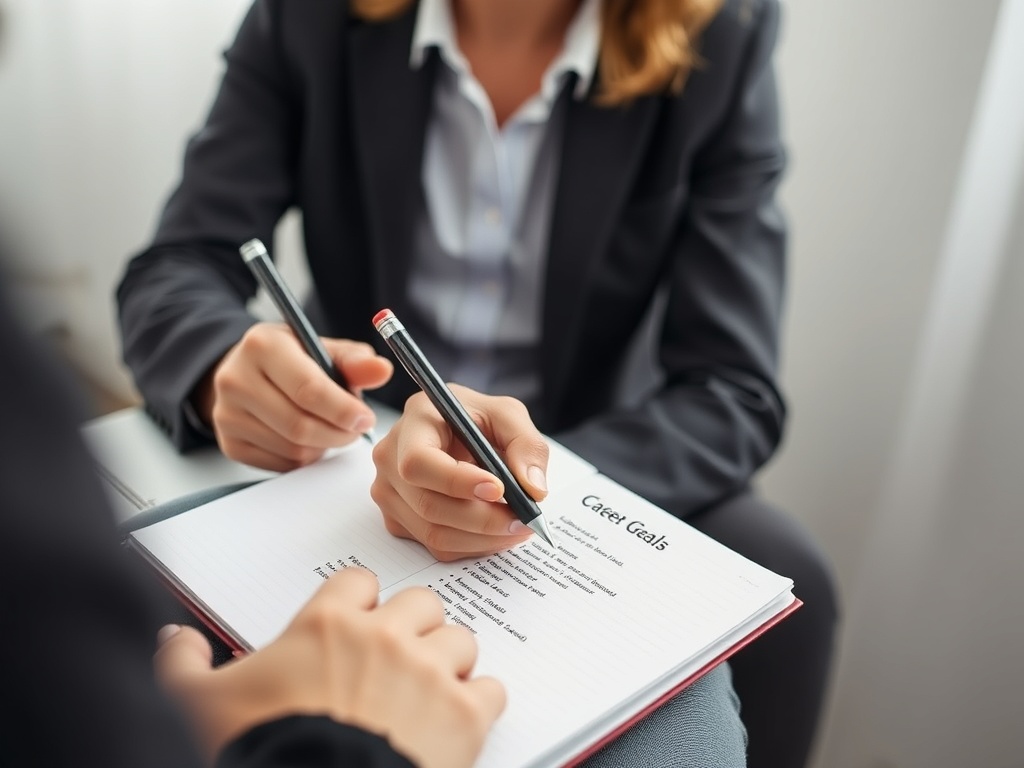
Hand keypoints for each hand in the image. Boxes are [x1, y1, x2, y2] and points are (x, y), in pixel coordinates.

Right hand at [155, 567, 504, 767]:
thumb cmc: (258, 752)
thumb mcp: (197, 707)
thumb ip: (183, 664)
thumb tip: (172, 640)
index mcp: (327, 625)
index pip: (358, 580)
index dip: (359, 602)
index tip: (356, 622)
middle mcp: (385, 637)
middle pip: (421, 602)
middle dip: (413, 625)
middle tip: (399, 656)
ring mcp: (430, 673)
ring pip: (461, 640)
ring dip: (449, 661)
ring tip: (431, 690)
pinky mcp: (465, 717)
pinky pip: (492, 690)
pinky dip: (481, 703)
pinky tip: (462, 721)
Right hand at [194, 322, 392, 470]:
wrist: (248, 371)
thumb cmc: (294, 359)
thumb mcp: (324, 350)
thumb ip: (355, 361)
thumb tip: (382, 370)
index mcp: (262, 345)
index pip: (307, 389)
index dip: (343, 409)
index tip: (365, 418)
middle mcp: (235, 379)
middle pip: (299, 425)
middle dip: (338, 433)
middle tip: (355, 429)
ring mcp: (227, 414)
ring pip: (293, 449)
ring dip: (324, 446)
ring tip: (331, 429)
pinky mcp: (229, 444)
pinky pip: (281, 464)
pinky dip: (305, 458)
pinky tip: (309, 439)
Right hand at [370, 385, 549, 560]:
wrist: (461, 431)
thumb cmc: (479, 419)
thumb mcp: (509, 415)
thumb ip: (527, 446)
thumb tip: (532, 489)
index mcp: (414, 420)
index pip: (419, 461)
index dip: (457, 482)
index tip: (499, 490)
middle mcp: (391, 457)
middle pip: (428, 505)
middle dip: (483, 519)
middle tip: (523, 519)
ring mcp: (389, 491)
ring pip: (433, 533)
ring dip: (483, 538)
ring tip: (517, 526)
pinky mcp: (398, 518)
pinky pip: (435, 546)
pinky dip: (472, 546)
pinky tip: (495, 531)